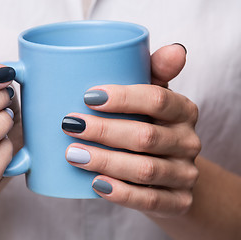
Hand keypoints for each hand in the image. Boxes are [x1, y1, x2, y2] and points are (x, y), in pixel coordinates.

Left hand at [62, 44, 200, 217]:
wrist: (169, 171)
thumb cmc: (152, 125)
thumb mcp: (153, 97)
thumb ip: (156, 72)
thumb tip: (175, 50)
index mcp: (184, 111)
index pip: (157, 99)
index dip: (122, 98)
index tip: (87, 97)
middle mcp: (188, 141)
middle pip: (145, 136)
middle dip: (103, 131)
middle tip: (70, 126)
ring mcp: (185, 174)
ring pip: (144, 170)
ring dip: (105, 162)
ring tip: (73, 154)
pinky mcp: (179, 201)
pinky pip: (149, 200)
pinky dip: (121, 193)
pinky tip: (96, 184)